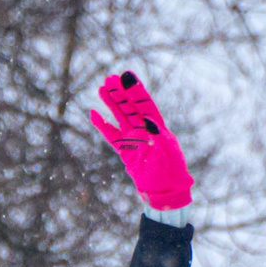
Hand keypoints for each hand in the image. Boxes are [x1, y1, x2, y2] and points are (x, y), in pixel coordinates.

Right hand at [88, 72, 193, 211]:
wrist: (165, 191)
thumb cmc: (171, 171)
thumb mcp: (167, 151)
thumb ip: (157, 135)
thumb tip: (147, 121)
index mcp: (157, 125)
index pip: (144, 102)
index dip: (135, 89)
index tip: (126, 75)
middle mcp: (144, 128)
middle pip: (129, 106)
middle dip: (120, 92)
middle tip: (110, 78)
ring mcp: (133, 138)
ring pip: (119, 116)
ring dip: (111, 103)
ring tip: (101, 88)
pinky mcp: (124, 150)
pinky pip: (111, 135)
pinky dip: (102, 125)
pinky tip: (93, 113)